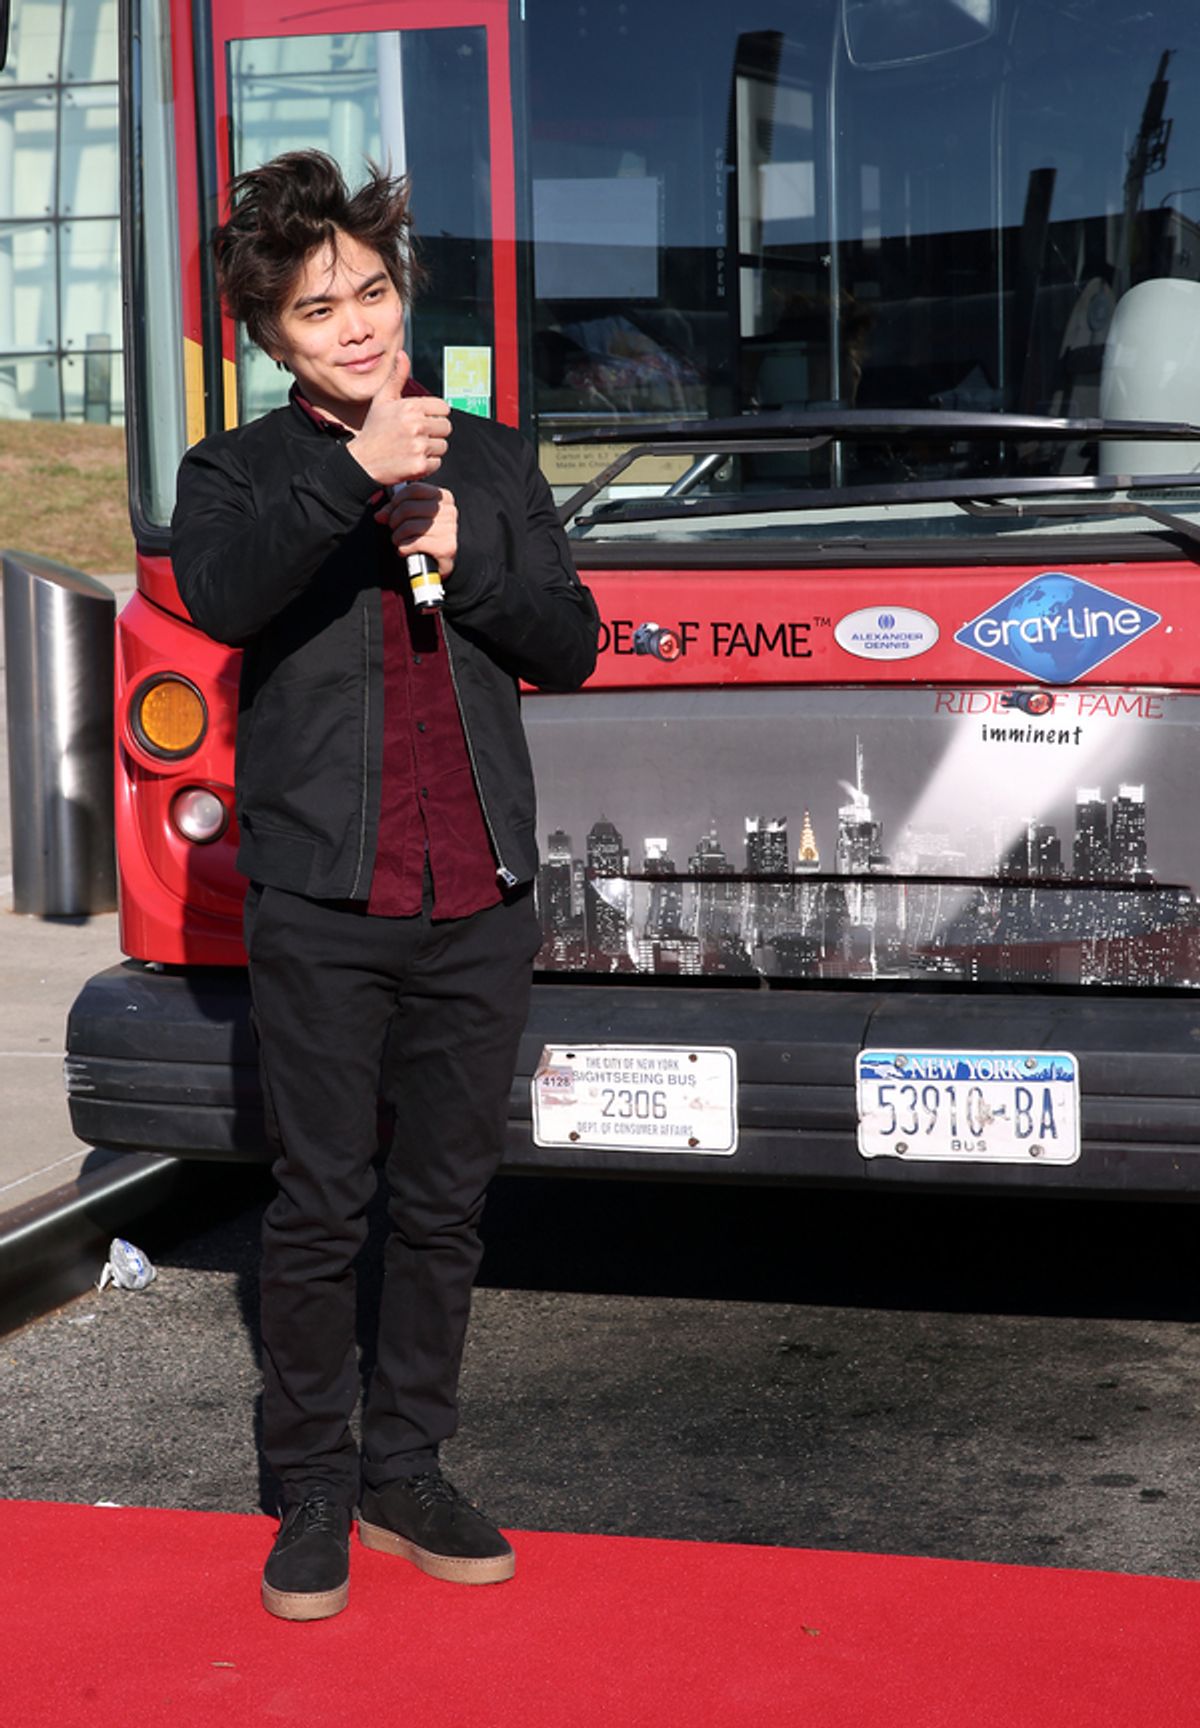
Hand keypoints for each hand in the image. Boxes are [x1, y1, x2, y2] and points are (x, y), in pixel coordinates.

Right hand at [348, 355, 451, 485]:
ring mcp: (419, 446)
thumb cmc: (373, 430)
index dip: (434, 415)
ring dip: (431, 449)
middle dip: (434, 432)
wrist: (362, 461)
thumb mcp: (383, 400)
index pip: (444, 408)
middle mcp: (416, 425)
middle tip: (417, 436)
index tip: (423, 420)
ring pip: (443, 446)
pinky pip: (437, 463)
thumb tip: (403, 355)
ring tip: (413, 447)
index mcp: (411, 407)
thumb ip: (397, 377)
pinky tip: (412, 459)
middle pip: (446, 427)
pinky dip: (427, 464)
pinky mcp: (420, 466)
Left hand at [374, 482, 457, 575]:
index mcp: (443, 497)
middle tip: (394, 529)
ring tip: (398, 540)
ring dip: (397, 536)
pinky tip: (404, 550)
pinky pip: (415, 543)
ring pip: (410, 526)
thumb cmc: (426, 538)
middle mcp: (449, 511)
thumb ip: (396, 510)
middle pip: (409, 507)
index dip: (396, 500)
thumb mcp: (412, 517)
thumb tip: (380, 515)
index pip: (414, 489)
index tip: (390, 512)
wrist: (439, 563)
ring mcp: (450, 529)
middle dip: (394, 520)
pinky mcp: (446, 547)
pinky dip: (404, 547)